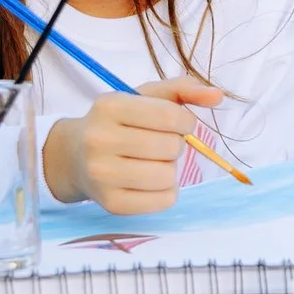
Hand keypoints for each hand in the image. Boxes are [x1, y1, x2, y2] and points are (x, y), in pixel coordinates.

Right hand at [41, 79, 221, 214]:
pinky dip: (166, 192)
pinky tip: (150, 182)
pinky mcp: (111, 204)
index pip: (171, 117)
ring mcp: (102, 175)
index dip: (185, 122)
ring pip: (168, 177)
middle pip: (171, 148)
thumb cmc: (119, 123)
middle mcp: (100, 139)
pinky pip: (163, 201)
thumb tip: (217, 95)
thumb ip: (183, 89)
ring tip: (153, 162)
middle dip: (175, 145)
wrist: (75, 157)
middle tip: (158, 144)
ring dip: (170, 169)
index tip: (178, 124)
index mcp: (110, 105)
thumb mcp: (145, 97)